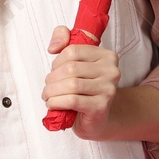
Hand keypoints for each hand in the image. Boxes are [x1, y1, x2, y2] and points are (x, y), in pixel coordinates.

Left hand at [42, 24, 121, 139]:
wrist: (97, 119)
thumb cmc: (84, 89)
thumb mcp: (74, 61)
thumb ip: (63, 40)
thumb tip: (53, 47)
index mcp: (107, 55)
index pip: (73, 50)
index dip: (57, 61)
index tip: (54, 71)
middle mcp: (111, 70)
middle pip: (70, 68)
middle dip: (52, 78)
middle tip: (48, 87)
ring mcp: (108, 89)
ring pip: (71, 85)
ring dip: (51, 91)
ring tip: (47, 96)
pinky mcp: (101, 106)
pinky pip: (72, 100)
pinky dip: (56, 102)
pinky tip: (52, 104)